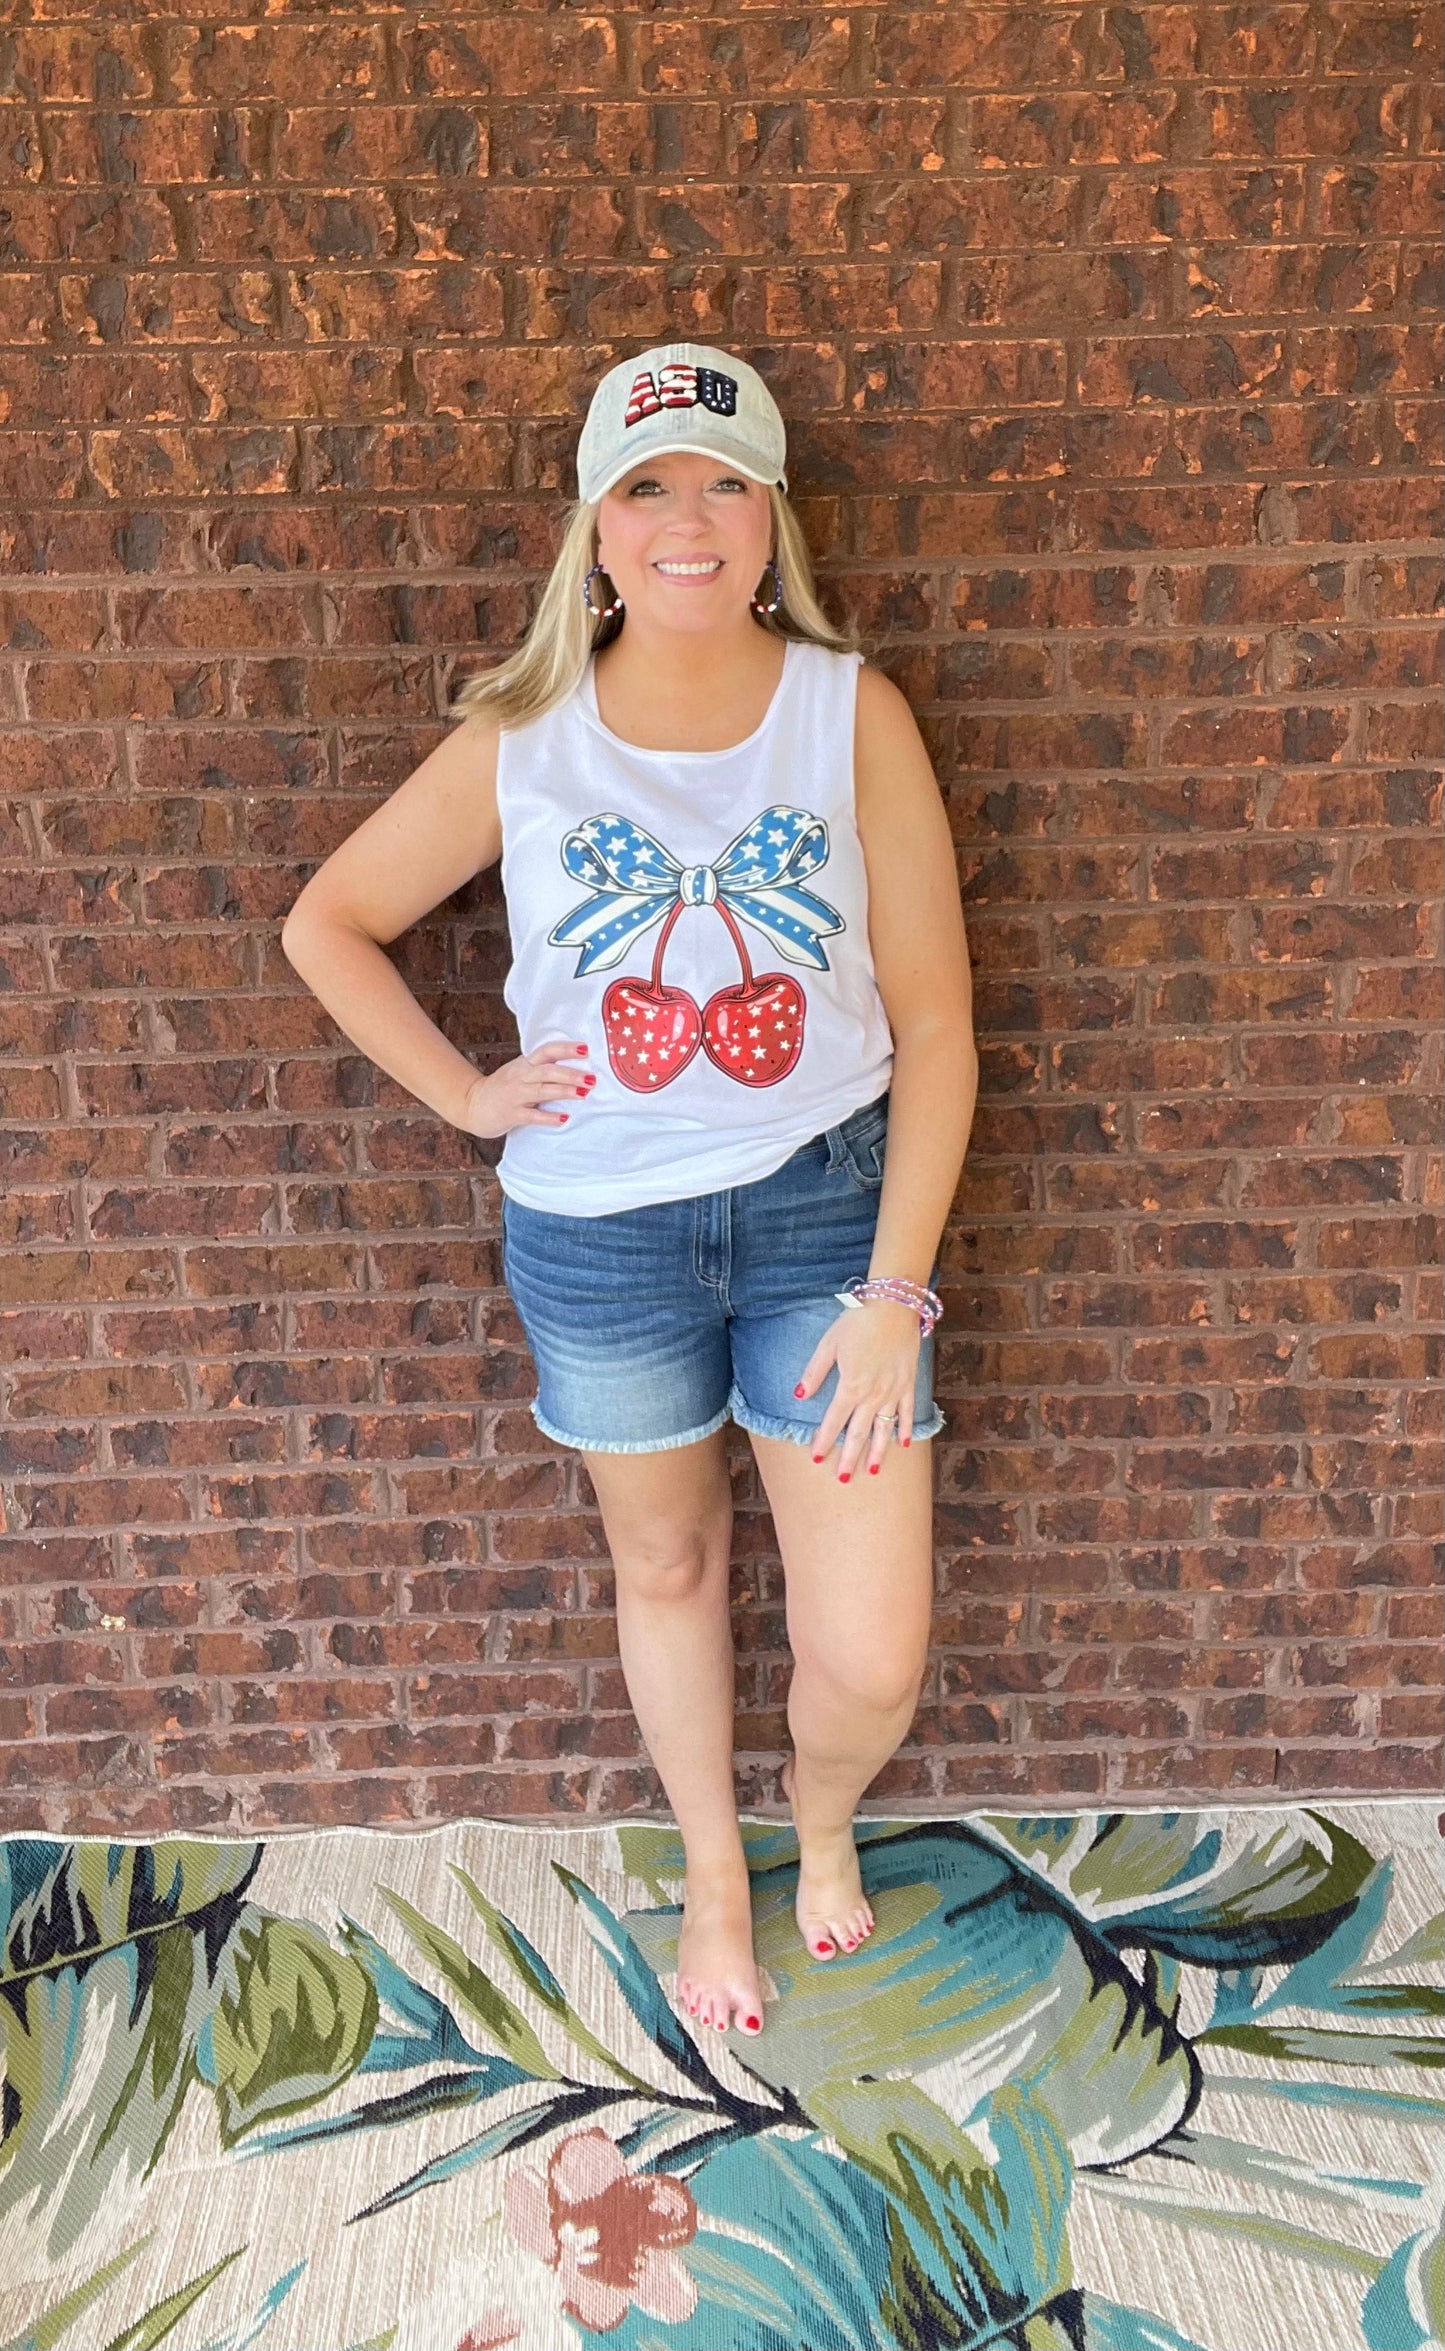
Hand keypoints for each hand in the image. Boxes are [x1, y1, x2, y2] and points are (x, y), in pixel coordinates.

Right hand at [457, 1040, 593, 1136]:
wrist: (471, 1104)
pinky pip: (532, 1116)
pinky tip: (564, 1118)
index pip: (546, 1051)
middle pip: (547, 1070)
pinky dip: (548, 1117)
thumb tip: (573, 1065)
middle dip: (570, 1073)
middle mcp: (520, 1076)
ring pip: (541, 1090)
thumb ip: (540, 1067)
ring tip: (583, 1093)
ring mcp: (515, 1095)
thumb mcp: (518, 1071)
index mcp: (524, 1064)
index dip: (565, 1049)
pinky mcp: (511, 1114)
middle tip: (591, 1078)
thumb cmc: (502, 1088)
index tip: (586, 1048)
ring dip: (563, 1091)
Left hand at [794, 1298, 919, 1480]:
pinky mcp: (909, 1383)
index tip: (817, 1459)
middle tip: (843, 1479)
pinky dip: (907, 1428)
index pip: (834, 1422)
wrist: (894, 1306)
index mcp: (851, 1386)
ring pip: (885, 1429)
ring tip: (873, 1470)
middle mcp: (873, 1395)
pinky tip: (905, 1443)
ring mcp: (894, 1391)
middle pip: (859, 1433)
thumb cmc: (858, 1321)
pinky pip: (908, 1412)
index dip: (824, 1442)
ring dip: (878, 1452)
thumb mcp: (828, 1344)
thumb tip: (799, 1396)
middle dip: (849, 1457)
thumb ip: (814, 1373)